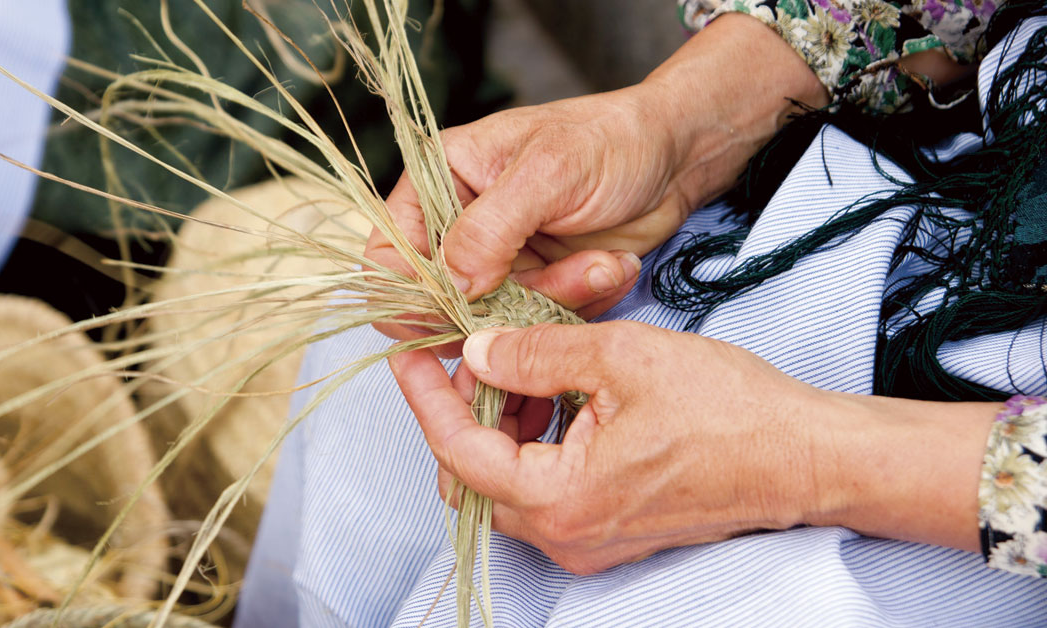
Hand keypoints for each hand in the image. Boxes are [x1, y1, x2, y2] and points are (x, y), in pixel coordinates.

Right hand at [366, 85, 662, 343]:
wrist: (675, 156)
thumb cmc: (610, 140)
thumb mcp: (548, 171)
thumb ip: (490, 228)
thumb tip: (451, 284)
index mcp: (438, 181)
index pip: (389, 255)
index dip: (413, 292)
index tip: (462, 306)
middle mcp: (459, 226)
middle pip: (442, 301)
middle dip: (501, 305)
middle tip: (557, 282)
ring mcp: (498, 262)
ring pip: (495, 321)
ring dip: (552, 302)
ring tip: (601, 265)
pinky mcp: (537, 287)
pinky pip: (537, 323)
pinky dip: (577, 306)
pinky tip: (610, 268)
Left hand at [389, 323, 995, 573]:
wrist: (805, 457)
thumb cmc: (730, 411)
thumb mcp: (621, 356)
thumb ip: (537, 353)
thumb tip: (480, 349)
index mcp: (560, 498)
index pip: (459, 451)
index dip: (427, 398)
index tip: (411, 356)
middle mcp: (567, 535)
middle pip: (474, 477)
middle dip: (463, 413)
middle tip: (476, 357)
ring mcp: (589, 540)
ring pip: (508, 485)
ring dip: (501, 427)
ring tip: (524, 369)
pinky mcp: (610, 532)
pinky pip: (546, 492)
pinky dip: (535, 445)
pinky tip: (558, 398)